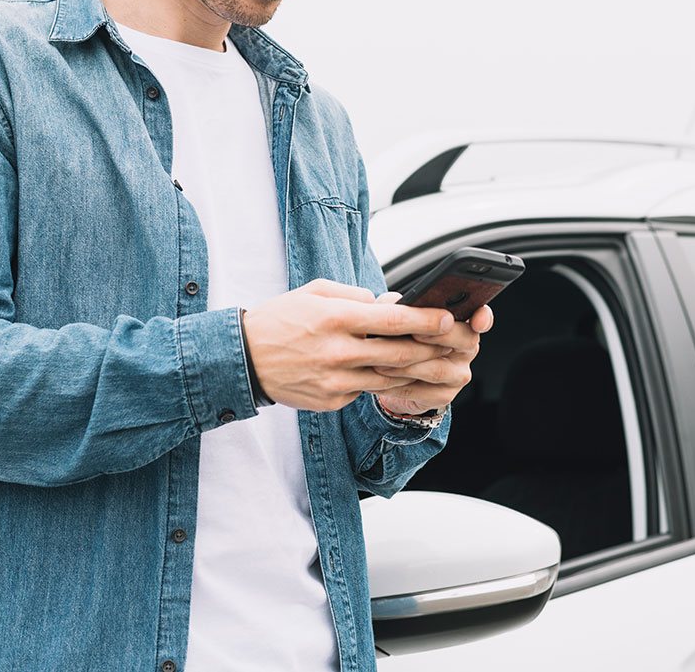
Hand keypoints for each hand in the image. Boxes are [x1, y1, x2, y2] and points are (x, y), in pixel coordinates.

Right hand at [241, 279, 458, 411]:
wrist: (243, 359)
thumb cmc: (281, 319)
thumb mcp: (315, 292)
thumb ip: (355, 296)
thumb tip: (389, 303)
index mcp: (334, 318)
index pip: (393, 320)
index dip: (426, 321)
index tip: (448, 318)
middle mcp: (337, 352)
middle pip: (399, 355)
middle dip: (431, 350)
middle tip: (452, 344)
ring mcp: (334, 381)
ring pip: (387, 378)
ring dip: (414, 371)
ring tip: (433, 361)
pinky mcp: (330, 401)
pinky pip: (364, 391)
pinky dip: (379, 381)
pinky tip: (390, 374)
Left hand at [373, 291, 490, 417]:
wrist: (397, 378)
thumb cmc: (403, 339)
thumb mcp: (401, 317)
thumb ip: (401, 305)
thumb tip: (393, 302)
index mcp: (462, 323)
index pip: (481, 317)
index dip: (483, 317)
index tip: (477, 319)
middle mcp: (466, 349)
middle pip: (463, 340)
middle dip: (437, 335)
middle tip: (413, 332)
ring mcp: (458, 374)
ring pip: (437, 369)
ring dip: (406, 365)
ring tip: (380, 361)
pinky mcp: (443, 395)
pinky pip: (421, 391)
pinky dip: (396, 385)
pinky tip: (377, 380)